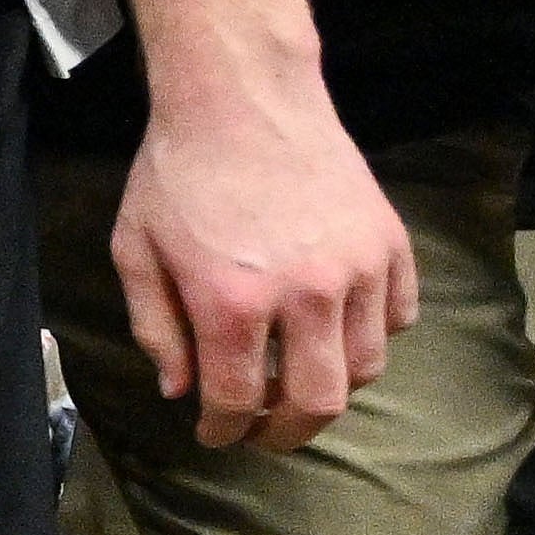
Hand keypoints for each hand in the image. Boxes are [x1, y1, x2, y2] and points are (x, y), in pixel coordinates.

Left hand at [107, 68, 412, 448]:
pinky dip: (373, 338)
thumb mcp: (136, 252)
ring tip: (300, 381)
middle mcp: (306, 294)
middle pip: (318, 402)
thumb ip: (157, 329)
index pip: (237, 400)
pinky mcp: (392, 244)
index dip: (224, 431)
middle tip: (265, 434)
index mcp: (233, 302)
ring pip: (367, 367)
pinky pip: (398, 317)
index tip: (216, 436)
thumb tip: (181, 393)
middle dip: (287, 433)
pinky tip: (339, 332)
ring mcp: (359, 268)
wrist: (242, 97)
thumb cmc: (178, 173)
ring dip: (332, 387)